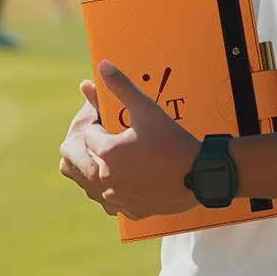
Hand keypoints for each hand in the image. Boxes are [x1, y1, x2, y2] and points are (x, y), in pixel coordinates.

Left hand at [63, 61, 200, 219]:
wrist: (200, 173)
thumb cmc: (173, 139)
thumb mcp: (147, 109)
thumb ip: (122, 86)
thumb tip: (103, 65)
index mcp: (107, 152)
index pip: (87, 135)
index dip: (97, 125)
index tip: (109, 121)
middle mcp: (106, 178)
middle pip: (75, 162)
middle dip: (85, 148)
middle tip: (103, 139)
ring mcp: (117, 197)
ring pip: (89, 184)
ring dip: (95, 170)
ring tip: (112, 158)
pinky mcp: (129, 210)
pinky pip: (109, 201)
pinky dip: (112, 190)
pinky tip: (126, 179)